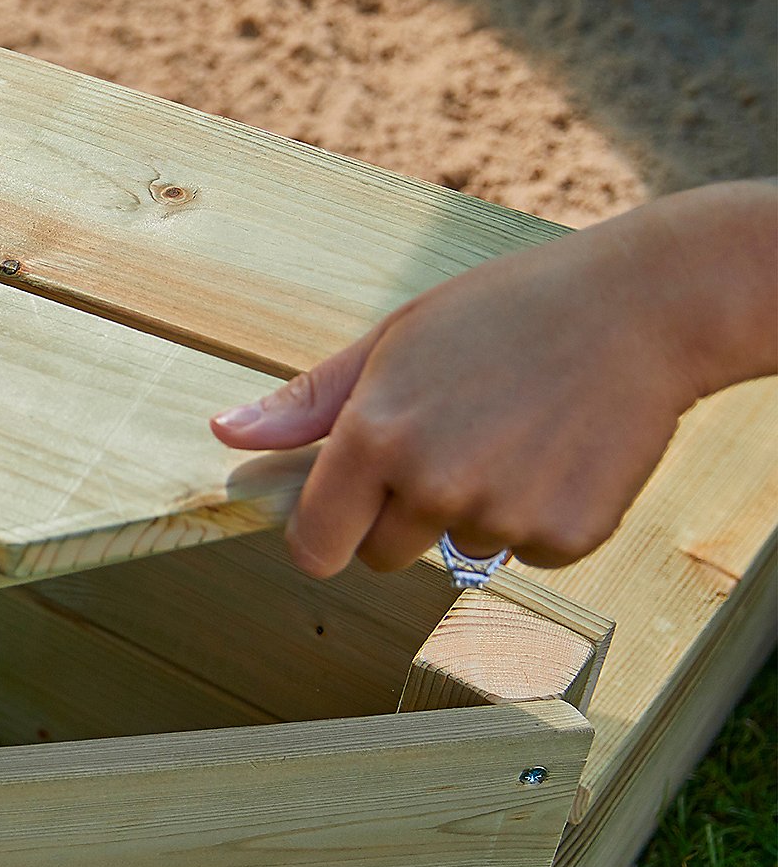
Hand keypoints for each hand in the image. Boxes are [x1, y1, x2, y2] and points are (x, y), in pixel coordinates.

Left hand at [208, 187, 773, 577]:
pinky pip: (525, 554)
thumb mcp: (392, 340)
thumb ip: (307, 402)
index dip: (322, 535)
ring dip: (474, 510)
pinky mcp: (567, 536)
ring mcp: (502, 515)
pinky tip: (555, 452)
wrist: (638, 310)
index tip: (339, 516)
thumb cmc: (504, 312)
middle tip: (447, 441)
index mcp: (375, 437)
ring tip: (511, 432)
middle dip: (399, 516)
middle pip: (383, 556)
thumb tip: (228, 433)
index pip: (315, 545)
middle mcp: (432, 485)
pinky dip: (537, 517)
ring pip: (458, 550)